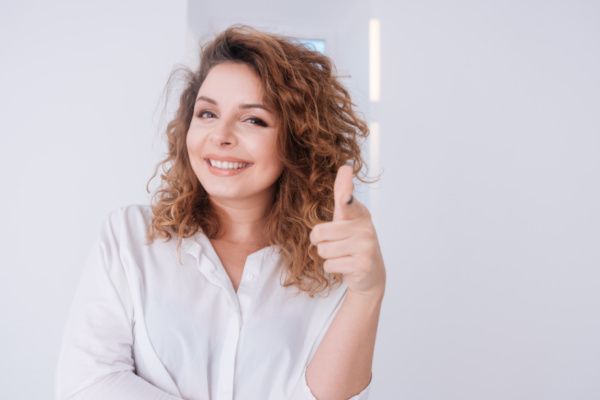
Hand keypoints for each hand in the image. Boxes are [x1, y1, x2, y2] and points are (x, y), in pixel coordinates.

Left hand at [309, 164, 385, 298]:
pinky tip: (346, 265)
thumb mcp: (347, 217)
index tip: (345, 182)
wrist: (370, 274)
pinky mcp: (362, 265)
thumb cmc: (353, 242)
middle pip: (320, 233)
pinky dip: (333, 268)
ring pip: (323, 250)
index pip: (347, 201)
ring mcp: (365, 247)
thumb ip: (343, 194)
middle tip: (334, 244)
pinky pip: (329, 265)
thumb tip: (345, 167)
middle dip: (320, 242)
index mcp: (359, 213)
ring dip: (327, 256)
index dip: (345, 194)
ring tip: (341, 255)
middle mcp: (365, 228)